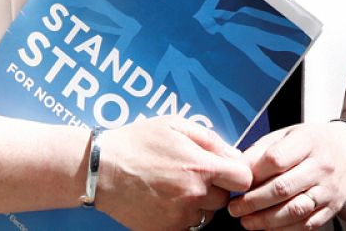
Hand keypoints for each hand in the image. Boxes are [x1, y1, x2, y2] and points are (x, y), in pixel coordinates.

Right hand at [96, 117, 251, 230]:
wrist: (101, 170)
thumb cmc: (136, 142)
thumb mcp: (174, 125)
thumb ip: (210, 139)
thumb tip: (234, 155)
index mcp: (200, 167)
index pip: (243, 179)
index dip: (237, 173)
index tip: (225, 170)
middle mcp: (194, 195)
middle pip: (224, 199)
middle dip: (214, 187)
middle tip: (192, 174)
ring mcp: (179, 216)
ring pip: (206, 215)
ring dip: (199, 203)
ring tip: (175, 186)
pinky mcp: (165, 229)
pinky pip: (187, 225)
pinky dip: (181, 215)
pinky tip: (165, 198)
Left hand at [226, 122, 345, 229]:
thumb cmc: (312, 142)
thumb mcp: (287, 134)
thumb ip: (261, 150)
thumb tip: (236, 167)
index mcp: (307, 141)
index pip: (276, 159)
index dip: (253, 173)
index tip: (237, 181)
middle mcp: (321, 166)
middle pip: (283, 188)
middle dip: (253, 201)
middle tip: (235, 208)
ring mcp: (329, 190)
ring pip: (295, 210)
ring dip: (266, 220)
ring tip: (246, 221)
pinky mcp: (332, 208)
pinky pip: (307, 224)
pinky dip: (284, 229)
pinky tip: (268, 227)